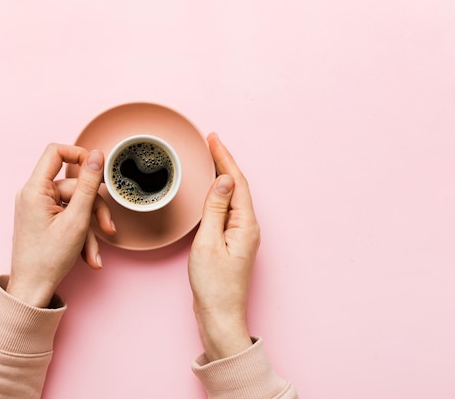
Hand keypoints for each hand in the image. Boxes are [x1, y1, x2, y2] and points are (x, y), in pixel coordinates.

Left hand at [6, 143, 115, 307]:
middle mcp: (34, 195)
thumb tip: (97, 156)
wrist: (32, 290)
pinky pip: (68, 217)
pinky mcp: (44, 221)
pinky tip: (88, 256)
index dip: (79, 154)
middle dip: (94, 208)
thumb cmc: (48, 259)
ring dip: (90, 227)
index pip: (55, 152)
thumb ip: (89, 185)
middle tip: (108, 227)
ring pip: (74, 205)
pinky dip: (81, 234)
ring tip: (95, 252)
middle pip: (73, 185)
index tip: (98, 167)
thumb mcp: (77, 220)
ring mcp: (38, 208)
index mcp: (35, 190)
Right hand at [188, 133, 260, 360]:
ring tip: (209, 158)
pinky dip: (218, 194)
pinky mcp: (233, 242)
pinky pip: (227, 209)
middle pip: (238, 186)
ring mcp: (241, 235)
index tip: (213, 139)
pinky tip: (210, 190)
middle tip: (209, 142)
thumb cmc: (213, 285)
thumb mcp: (208, 243)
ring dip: (222, 175)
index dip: (224, 157)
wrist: (219, 316)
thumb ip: (215, 209)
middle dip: (224, 162)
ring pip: (233, 197)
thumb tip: (223, 180)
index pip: (237, 181)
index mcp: (245, 224)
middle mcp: (248, 227)